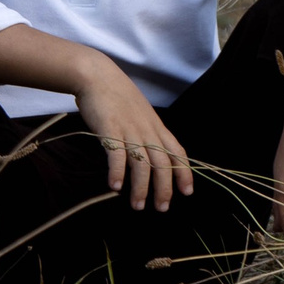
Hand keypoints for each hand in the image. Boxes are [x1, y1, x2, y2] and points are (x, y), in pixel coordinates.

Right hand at [74, 60, 194, 212]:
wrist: (96, 75)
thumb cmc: (117, 95)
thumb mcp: (140, 112)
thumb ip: (147, 132)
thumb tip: (151, 155)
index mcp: (156, 126)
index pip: (177, 152)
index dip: (184, 173)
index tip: (187, 192)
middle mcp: (146, 130)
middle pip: (162, 164)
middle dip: (164, 189)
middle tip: (161, 208)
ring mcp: (128, 129)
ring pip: (141, 164)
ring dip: (141, 187)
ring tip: (137, 205)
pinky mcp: (109, 128)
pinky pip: (116, 154)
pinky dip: (117, 172)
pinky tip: (115, 186)